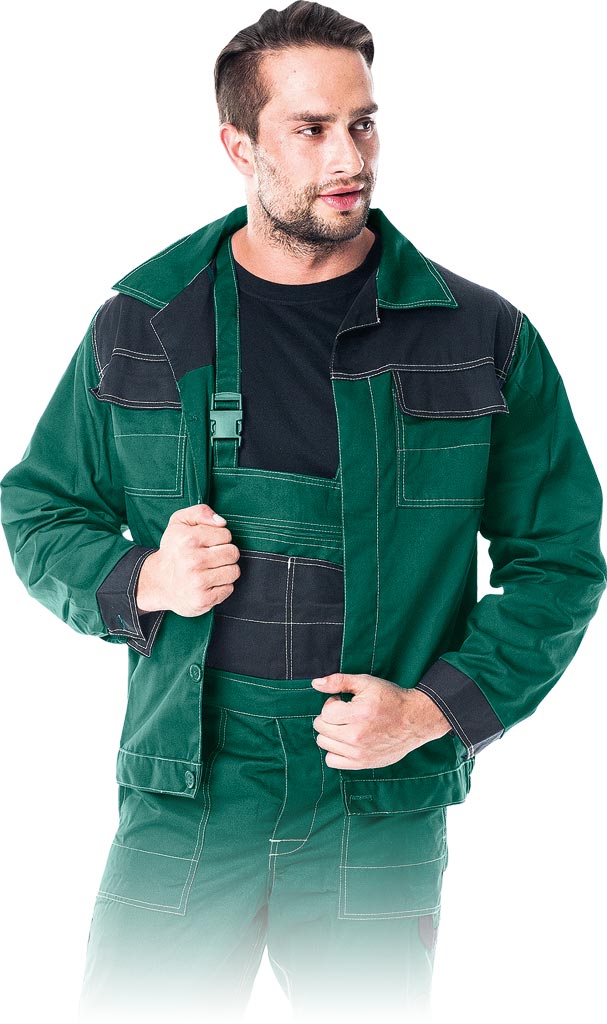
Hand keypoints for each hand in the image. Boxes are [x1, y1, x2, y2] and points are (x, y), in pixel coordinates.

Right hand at [135, 503, 239, 615]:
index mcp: (188, 540)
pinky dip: (222, 586)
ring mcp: (198, 582)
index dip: (219, 538)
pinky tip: (209, 583)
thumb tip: (221, 522)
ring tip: (210, 570)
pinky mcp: (203, 599)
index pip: (226, 534)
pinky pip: (229, 589)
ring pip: (234, 571)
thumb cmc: (174, 550)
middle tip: (211, 557)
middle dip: (225, 554)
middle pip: (233, 553)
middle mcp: (193, 561)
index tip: (208, 543)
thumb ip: (200, 512)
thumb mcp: (179, 523)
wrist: (159, 582)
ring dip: (226, 570)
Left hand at [311, 672, 451, 769]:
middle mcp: (357, 736)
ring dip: (331, 733)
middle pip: (321, 728)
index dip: (332, 703)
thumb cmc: (391, 699)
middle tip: (345, 713)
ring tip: (347, 726)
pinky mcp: (363, 763)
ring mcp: (359, 753)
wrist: (415, 720)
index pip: (326, 713)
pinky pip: (332, 761)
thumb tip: (315, 684)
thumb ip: (339, 681)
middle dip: (329, 717)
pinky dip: (335, 750)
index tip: (342, 701)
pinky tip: (346, 740)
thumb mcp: (366, 682)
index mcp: (359, 714)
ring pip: (324, 744)